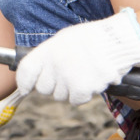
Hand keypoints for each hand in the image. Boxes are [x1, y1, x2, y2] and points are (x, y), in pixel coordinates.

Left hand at [15, 8, 139, 105]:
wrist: (116, 41)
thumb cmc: (91, 39)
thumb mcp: (63, 39)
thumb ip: (48, 56)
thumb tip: (35, 73)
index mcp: (47, 49)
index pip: (26, 70)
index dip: (24, 82)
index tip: (25, 88)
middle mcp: (54, 64)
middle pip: (43, 88)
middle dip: (53, 85)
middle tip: (67, 74)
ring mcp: (67, 77)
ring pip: (59, 96)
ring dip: (69, 89)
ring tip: (82, 73)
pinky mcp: (81, 89)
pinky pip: (75, 100)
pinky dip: (83, 94)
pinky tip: (90, 80)